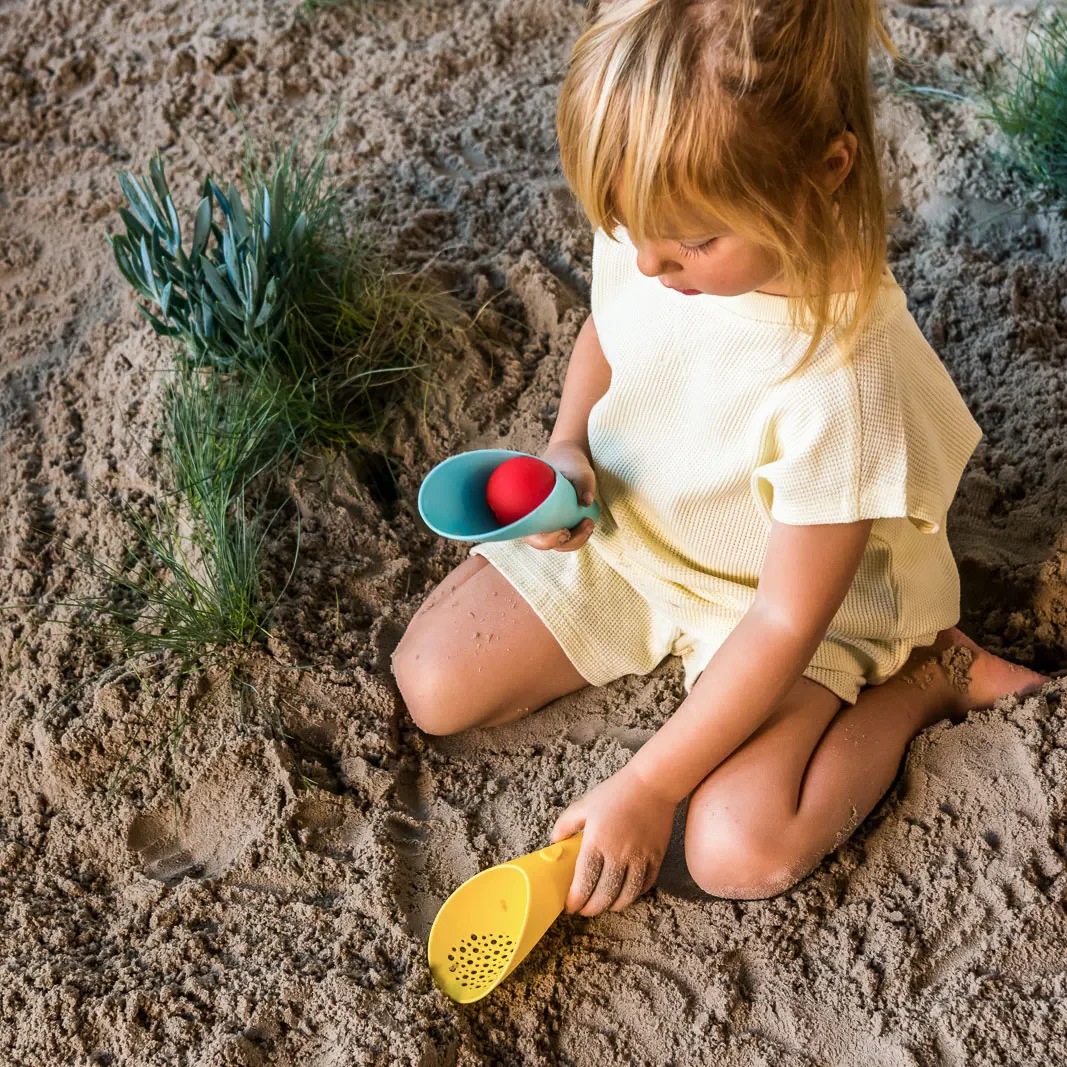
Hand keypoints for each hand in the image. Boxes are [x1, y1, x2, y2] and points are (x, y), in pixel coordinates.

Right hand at [521, 439, 596, 552]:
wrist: (568, 457)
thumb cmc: (568, 461)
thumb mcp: (577, 468)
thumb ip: (582, 482)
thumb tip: (586, 501)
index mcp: (527, 509)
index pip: (532, 536)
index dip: (547, 540)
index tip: (565, 531)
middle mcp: (533, 520)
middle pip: (546, 544)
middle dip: (569, 541)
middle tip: (587, 524)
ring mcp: (546, 523)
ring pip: (558, 544)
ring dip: (577, 539)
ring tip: (590, 522)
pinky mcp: (558, 523)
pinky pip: (566, 537)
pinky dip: (579, 535)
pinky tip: (589, 524)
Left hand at [549, 765, 674, 915]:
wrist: (653, 783)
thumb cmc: (616, 792)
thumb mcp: (585, 803)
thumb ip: (566, 824)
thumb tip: (554, 843)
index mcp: (597, 840)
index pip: (584, 881)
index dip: (576, 899)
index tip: (570, 906)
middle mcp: (619, 853)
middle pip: (605, 894)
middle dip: (592, 908)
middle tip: (584, 910)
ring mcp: (640, 857)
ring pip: (627, 895)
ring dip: (614, 906)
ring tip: (605, 906)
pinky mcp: (657, 857)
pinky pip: (645, 884)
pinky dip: (635, 894)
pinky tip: (626, 893)